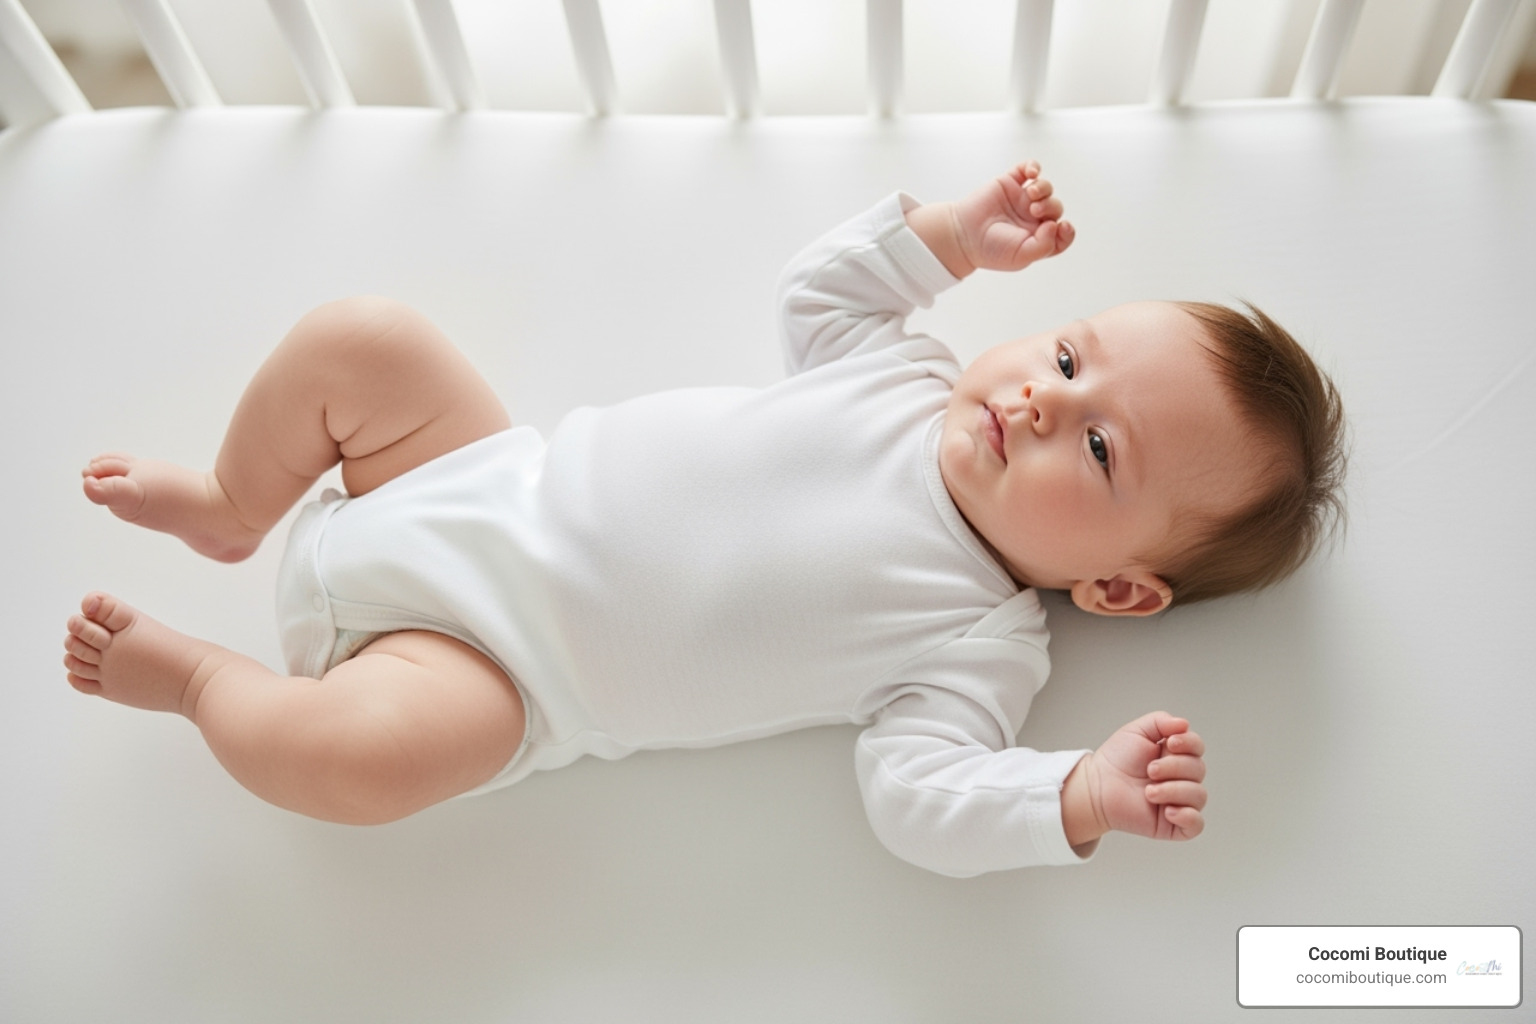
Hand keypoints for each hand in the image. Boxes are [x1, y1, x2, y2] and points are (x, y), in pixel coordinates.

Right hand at [951, 161, 1074, 274]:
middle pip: (1055, 207)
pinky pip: (1028, 169)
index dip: (1067, 231)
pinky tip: (1031, 173)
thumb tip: (1055, 224)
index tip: (1062, 226)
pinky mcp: (1010, 183)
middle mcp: (1032, 219)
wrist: (964, 235)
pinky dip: (1033, 166)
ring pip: (1045, 187)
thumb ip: (1044, 245)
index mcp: (1038, 238)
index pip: (1062, 234)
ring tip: (1031, 194)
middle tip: (1035, 210)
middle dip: (1050, 206)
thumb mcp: (1021, 256)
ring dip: (1043, 188)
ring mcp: (1021, 199)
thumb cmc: (991, 249)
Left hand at [1067, 711, 1206, 845]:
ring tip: (1148, 792)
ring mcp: (1180, 801)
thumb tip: (1185, 724)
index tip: (1169, 743)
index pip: (1197, 747)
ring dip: (1173, 791)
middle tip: (1149, 770)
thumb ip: (1161, 721)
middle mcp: (1182, 778)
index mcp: (1176, 755)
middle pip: (1199, 769)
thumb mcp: (1137, 731)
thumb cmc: (1117, 760)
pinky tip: (1167, 811)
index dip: (1189, 743)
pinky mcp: (1175, 824)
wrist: (1098, 786)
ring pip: (1198, 795)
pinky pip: (1197, 824)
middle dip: (1173, 767)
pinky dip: (1187, 816)